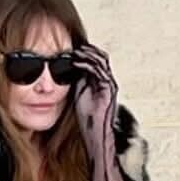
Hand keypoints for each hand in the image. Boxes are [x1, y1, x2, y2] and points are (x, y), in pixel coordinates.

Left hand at [71, 43, 117, 171]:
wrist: (95, 133)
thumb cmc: (88, 119)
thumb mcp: (80, 95)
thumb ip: (78, 82)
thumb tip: (70, 70)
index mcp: (102, 83)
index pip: (97, 61)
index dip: (86, 53)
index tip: (73, 49)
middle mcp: (108, 82)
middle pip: (101, 58)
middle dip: (88, 50)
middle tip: (74, 46)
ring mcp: (109, 85)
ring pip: (101, 61)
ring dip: (87, 54)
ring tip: (75, 51)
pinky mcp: (108, 89)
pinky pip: (99, 71)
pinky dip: (87, 64)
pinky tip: (76, 62)